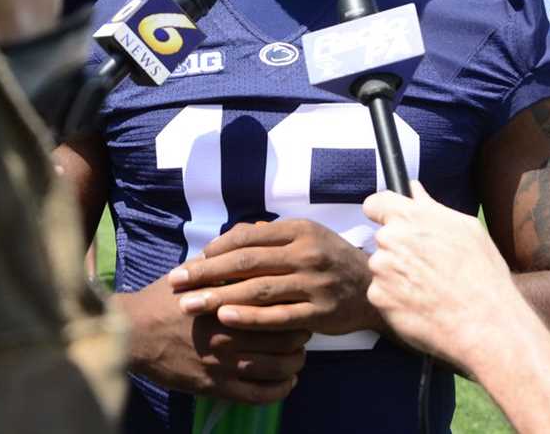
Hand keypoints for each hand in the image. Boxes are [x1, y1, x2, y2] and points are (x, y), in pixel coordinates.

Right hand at [116, 273, 308, 403]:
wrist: (132, 333)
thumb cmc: (162, 300)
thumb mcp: (191, 272)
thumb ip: (223, 260)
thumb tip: (251, 234)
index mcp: (227, 303)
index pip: (277, 306)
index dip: (293, 305)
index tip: (294, 303)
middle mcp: (231, 334)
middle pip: (287, 338)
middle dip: (300, 334)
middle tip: (300, 330)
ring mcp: (225, 364)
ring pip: (280, 368)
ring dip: (295, 363)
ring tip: (296, 357)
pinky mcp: (217, 387)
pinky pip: (261, 395)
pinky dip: (280, 389)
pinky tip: (285, 381)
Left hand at [168, 219, 380, 335]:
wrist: (372, 288)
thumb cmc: (328, 259)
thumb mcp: (304, 237)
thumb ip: (268, 236)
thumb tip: (224, 239)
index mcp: (300, 230)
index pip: (249, 237)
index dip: (216, 249)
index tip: (191, 260)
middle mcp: (306, 254)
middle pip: (247, 263)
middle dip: (207, 272)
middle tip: (177, 282)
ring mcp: (313, 284)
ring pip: (258, 290)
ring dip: (220, 297)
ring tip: (191, 304)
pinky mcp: (319, 313)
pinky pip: (278, 316)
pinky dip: (250, 317)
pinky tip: (225, 318)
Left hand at [362, 181, 522, 368]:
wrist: (485, 325)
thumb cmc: (483, 276)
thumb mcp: (468, 230)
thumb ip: (432, 208)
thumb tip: (413, 190)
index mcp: (411, 217)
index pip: (375, 204)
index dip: (382, 213)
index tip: (388, 221)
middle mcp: (390, 239)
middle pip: (383, 239)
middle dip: (399, 250)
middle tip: (428, 267)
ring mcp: (381, 268)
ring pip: (382, 267)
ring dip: (397, 275)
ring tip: (430, 289)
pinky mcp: (378, 296)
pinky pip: (382, 293)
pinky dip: (396, 299)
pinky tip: (422, 305)